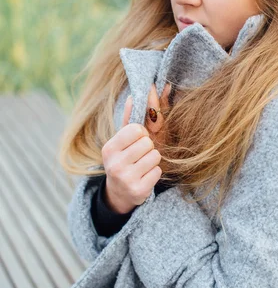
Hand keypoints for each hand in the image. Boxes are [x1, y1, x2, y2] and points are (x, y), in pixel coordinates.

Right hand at [101, 82, 170, 213]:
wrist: (119, 192)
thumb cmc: (123, 159)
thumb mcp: (122, 140)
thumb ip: (130, 118)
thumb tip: (135, 95)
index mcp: (109, 148)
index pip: (136, 129)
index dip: (141, 134)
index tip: (136, 141)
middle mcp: (114, 164)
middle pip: (147, 143)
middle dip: (148, 148)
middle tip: (140, 156)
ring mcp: (125, 178)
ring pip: (155, 156)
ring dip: (153, 160)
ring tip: (142, 166)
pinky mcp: (138, 191)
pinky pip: (158, 171)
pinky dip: (155, 173)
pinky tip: (144, 176)